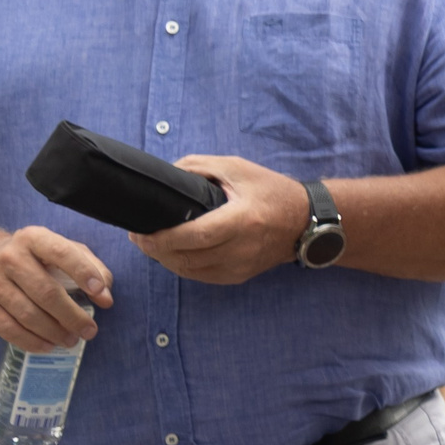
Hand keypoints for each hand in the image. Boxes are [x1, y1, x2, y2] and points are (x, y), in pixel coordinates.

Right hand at [0, 225, 112, 350]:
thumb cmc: (36, 258)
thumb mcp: (63, 250)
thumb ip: (91, 266)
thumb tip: (106, 295)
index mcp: (34, 238)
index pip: (62, 253)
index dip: (83, 273)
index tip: (100, 294)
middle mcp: (9, 257)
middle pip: (46, 292)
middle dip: (72, 315)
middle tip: (90, 330)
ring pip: (27, 314)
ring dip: (54, 332)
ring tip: (72, 340)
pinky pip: (9, 329)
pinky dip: (32, 341)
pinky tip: (49, 345)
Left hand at [133, 155, 310, 285]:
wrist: (306, 221)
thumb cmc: (271, 191)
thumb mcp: (237, 168)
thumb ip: (200, 167)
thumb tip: (168, 174)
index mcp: (243, 219)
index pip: (196, 236)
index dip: (163, 239)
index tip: (140, 232)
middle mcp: (242, 248)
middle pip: (187, 258)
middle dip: (156, 250)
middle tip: (138, 237)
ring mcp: (241, 266)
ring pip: (190, 272)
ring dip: (165, 260)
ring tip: (151, 245)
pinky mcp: (239, 276)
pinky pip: (201, 277)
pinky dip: (182, 267)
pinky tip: (172, 255)